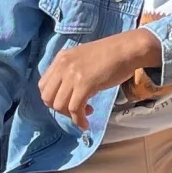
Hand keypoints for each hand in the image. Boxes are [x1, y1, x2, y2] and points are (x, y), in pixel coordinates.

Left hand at [39, 29, 158, 128]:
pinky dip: (79, 120)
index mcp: (61, 58)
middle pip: (47, 97)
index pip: (43, 85)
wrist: (127, 49)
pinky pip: (75, 109)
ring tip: (85, 113)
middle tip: (75, 110)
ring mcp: (73, 75)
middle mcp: (63, 66)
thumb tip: (67, 93)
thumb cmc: (110, 54)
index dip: (53, 99)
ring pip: (59, 105)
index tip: (67, 102)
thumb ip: (70, 72)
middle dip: (60, 109)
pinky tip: (86, 123)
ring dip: (70, 115)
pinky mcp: (85, 84)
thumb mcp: (82, 58)